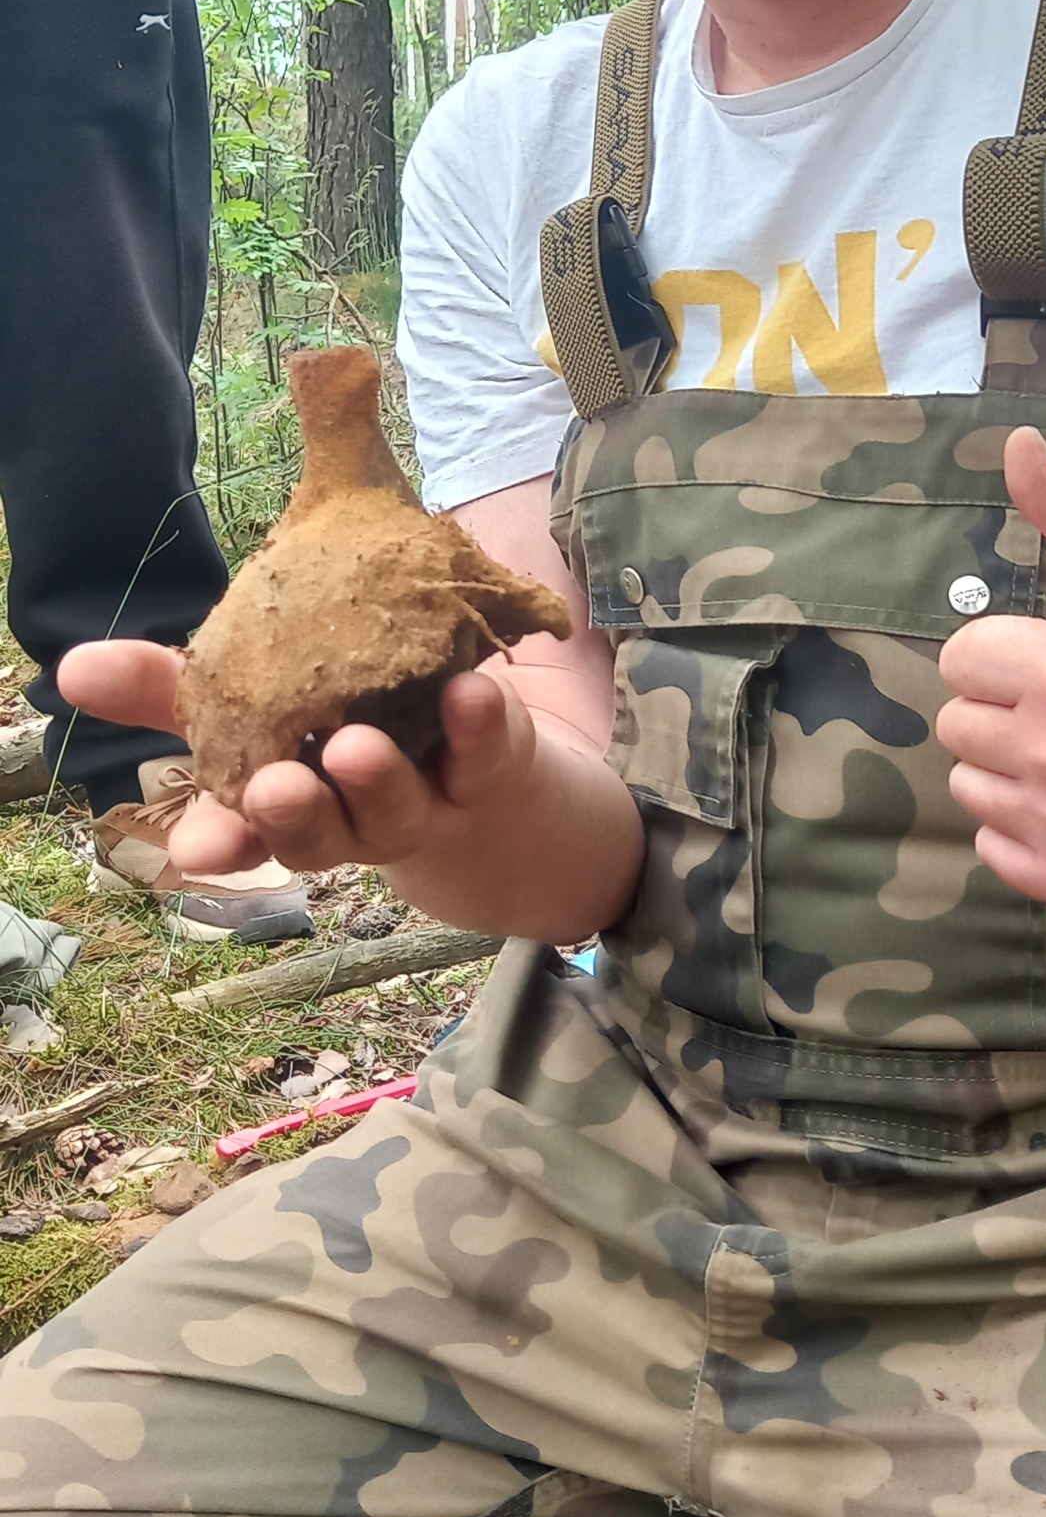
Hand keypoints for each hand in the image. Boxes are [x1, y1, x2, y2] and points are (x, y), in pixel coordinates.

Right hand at [56, 640, 643, 938]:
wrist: (505, 810)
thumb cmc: (362, 742)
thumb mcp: (266, 714)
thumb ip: (178, 688)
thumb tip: (70, 667)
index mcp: (288, 806)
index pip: (237, 827)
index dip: (213, 835)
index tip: (192, 848)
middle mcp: (351, 821)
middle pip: (317, 832)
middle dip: (291, 815)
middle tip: (271, 788)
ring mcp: (427, 803)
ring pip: (394, 808)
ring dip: (374, 781)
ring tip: (356, 746)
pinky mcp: (495, 772)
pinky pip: (485, 750)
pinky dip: (477, 724)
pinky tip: (469, 692)